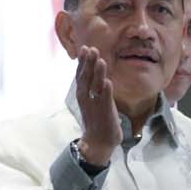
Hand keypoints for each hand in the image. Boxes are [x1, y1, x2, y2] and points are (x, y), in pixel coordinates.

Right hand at [74, 46, 120, 165]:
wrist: (99, 141)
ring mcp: (95, 105)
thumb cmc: (98, 119)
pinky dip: (106, 91)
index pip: (82, 75)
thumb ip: (94, 87)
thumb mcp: (94, 100)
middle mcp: (87, 98)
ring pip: (95, 87)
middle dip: (89, 63)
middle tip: (91, 48)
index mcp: (83, 94)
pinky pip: (105, 100)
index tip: (85, 48)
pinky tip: (108, 81)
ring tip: (100, 60)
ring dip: (98, 73)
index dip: (83, 62)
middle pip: (86, 77)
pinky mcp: (105, 113)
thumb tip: (95, 72)